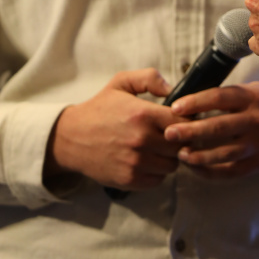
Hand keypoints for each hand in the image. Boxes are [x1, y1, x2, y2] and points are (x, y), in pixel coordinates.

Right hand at [44, 69, 184, 190]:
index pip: (183, 122)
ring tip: (160, 147)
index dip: (187, 120)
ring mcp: (136, 163)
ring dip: (170, 156)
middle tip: (173, 134)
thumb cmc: (100, 108)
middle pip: (181, 145)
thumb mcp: (121, 82)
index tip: (181, 119)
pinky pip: (158, 180)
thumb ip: (149, 78)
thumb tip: (172, 89)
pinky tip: (149, 160)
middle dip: (181, 139)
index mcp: (143, 115)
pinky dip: (158, 171)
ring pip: (172, 164)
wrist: (71, 137)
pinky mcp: (129, 180)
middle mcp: (141, 140)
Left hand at [164, 82, 258, 177]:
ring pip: (223, 153)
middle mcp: (257, 120)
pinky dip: (210, 171)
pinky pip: (230, 171)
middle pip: (219, 127)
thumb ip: (228, 96)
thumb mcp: (253, 91)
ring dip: (198, 155)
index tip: (175, 107)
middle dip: (190, 131)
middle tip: (169, 133)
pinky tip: (195, 168)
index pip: (220, 98)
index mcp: (253, 97)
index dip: (196, 102)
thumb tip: (190, 101)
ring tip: (180, 154)